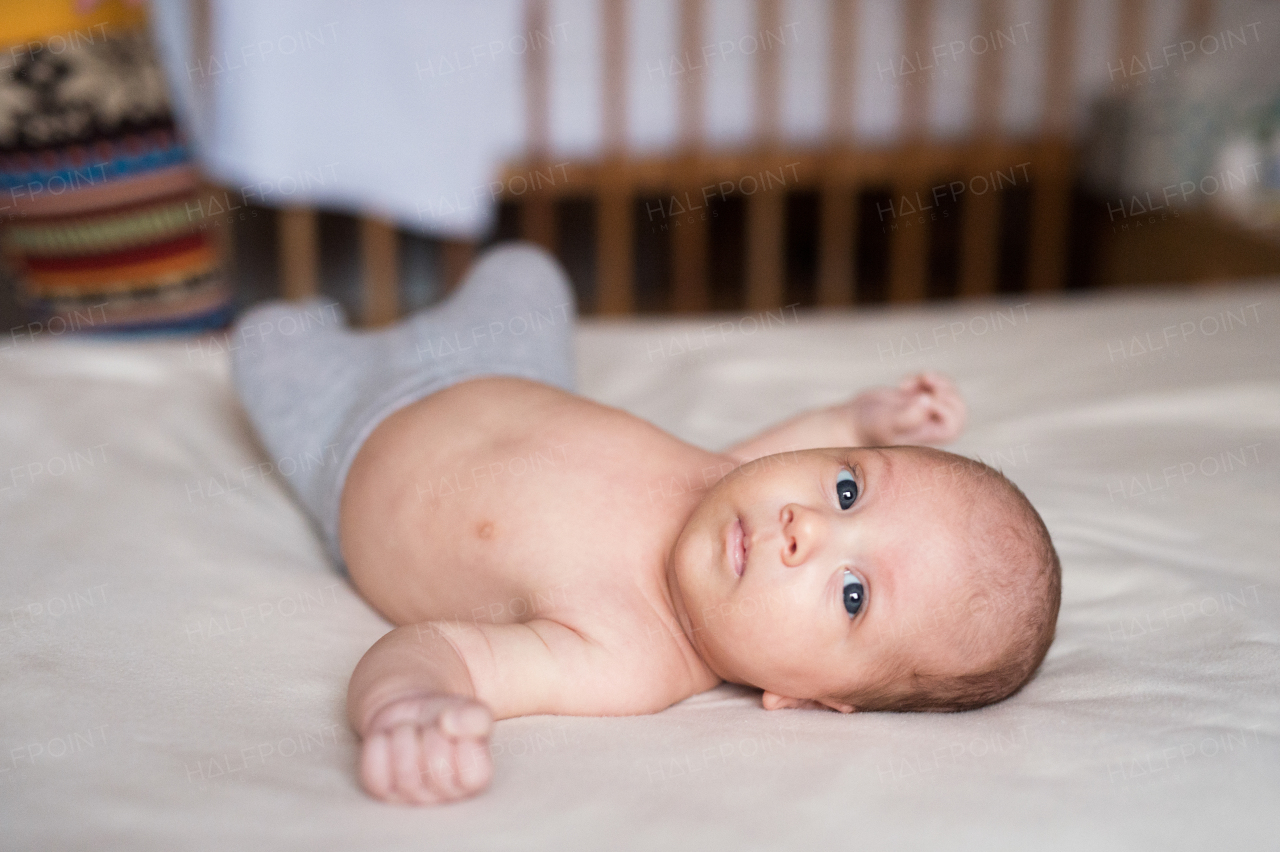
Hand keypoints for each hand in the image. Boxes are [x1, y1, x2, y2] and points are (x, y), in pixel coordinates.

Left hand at [358, 693, 493, 804]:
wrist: (413, 713)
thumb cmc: (447, 718)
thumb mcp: (470, 710)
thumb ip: (476, 717)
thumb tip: (450, 723)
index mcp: (474, 780)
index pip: (472, 772)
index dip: (461, 738)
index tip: (453, 725)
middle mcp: (445, 795)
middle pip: (437, 767)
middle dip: (430, 733)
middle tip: (429, 726)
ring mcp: (412, 796)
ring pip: (405, 771)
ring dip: (404, 735)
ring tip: (410, 730)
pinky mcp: (382, 791)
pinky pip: (374, 772)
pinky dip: (378, 745)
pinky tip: (388, 738)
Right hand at [846, 372, 965, 445]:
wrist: (851, 423)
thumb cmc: (867, 426)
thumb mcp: (885, 422)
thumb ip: (907, 416)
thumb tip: (928, 401)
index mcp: (928, 437)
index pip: (954, 423)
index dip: (944, 407)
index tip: (922, 400)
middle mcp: (930, 426)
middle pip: (959, 410)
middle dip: (948, 391)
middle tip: (927, 383)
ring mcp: (924, 412)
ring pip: (950, 395)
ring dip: (940, 382)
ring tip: (921, 378)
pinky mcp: (916, 400)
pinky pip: (935, 386)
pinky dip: (925, 378)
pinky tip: (905, 383)